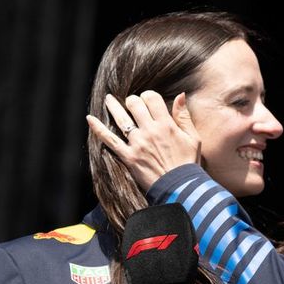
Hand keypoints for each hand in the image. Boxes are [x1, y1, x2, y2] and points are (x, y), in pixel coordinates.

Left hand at [86, 91, 200, 190]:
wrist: (180, 187)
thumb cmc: (188, 163)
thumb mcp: (193, 138)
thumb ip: (184, 116)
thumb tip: (180, 95)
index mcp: (166, 125)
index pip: (151, 98)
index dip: (148, 96)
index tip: (149, 101)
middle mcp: (150, 131)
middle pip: (134, 104)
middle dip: (132, 101)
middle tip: (132, 104)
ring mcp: (137, 143)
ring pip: (120, 118)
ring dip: (113, 105)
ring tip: (109, 99)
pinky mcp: (128, 156)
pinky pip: (109, 140)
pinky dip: (98, 129)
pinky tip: (90, 119)